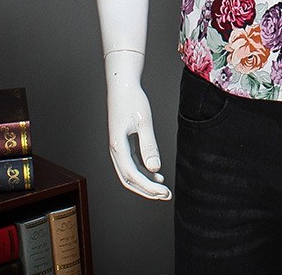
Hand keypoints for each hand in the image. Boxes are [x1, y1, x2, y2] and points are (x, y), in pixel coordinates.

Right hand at [105, 50, 171, 200]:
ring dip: (145, 183)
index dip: (149, 188)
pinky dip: (143, 173)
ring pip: (129, 174)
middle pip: (129, 180)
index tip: (165, 192)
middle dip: (147, 191)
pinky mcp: (122, 144)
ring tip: (163, 189)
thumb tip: (154, 169)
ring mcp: (118, 148)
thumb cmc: (133, 100)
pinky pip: (131, 165)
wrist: (122, 85)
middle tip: (166, 196)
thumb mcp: (144, 121)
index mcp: (117, 147)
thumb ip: (149, 145)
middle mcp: (115, 151)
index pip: (133, 175)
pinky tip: (156, 174)